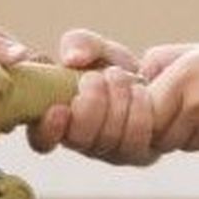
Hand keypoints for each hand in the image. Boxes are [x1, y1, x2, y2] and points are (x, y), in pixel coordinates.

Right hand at [28, 28, 150, 156]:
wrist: (156, 78)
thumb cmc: (114, 67)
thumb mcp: (95, 48)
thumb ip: (80, 44)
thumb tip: (72, 58)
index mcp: (61, 123)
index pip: (42, 141)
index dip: (47, 130)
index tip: (59, 109)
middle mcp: (85, 144)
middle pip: (80, 140)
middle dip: (91, 104)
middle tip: (100, 77)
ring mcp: (114, 153)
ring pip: (112, 140)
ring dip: (117, 100)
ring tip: (120, 76)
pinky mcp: (143, 153)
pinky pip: (138, 139)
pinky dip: (140, 107)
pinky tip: (140, 89)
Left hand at [149, 33, 198, 153]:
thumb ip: (161, 68)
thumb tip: (130, 88)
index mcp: (184, 76)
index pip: (141, 108)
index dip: (140, 108)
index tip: (150, 97)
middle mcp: (195, 103)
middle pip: (155, 132)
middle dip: (157, 126)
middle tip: (173, 108)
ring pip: (177, 142)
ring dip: (181, 132)